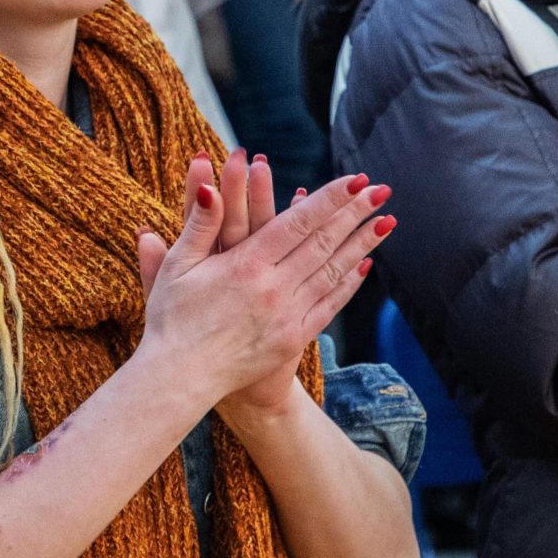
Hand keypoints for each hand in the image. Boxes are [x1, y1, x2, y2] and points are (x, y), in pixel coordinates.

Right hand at [133, 165, 393, 421]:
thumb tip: (207, 182)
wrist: (181, 378)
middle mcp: (273, 288)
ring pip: (332, 272)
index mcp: (245, 265)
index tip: (355, 179)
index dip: (328, 199)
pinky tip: (364, 266)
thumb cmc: (171, 318)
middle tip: (381, 189)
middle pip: (323, 243)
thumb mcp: (176, 265)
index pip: (298, 222)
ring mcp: (287, 315)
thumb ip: (198, 223)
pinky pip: (328, 305)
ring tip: (386, 221)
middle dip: (354, 214)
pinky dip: (347, 284)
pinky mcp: (292, 338)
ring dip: (361, 245)